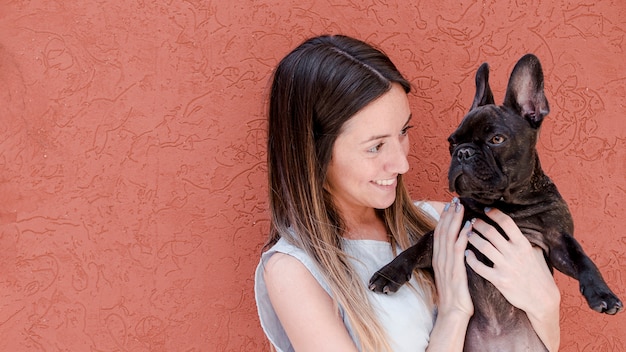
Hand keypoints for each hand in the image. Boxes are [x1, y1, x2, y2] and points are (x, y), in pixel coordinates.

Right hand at [432, 198, 472, 317]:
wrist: (453, 313)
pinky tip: (468, 226)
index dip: (444, 218)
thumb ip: (452, 260)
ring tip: (461, 207)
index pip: (439, 233)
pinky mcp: (455, 271)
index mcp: (439, 259)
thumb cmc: (456, 296)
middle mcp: (440, 259)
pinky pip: (458, 250)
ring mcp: (446, 265)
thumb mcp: (450, 274)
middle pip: (442, 231)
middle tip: (454, 200)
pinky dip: (463, 236)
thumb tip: (458, 248)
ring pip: (449, 237)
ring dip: (455, 220)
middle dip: (449, 214)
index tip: (449, 206)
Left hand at [464, 208, 559, 314]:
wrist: (542, 299)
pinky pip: (479, 267)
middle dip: (478, 224)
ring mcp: (506, 267)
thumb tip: (511, 226)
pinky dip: (470, 259)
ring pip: (483, 246)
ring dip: (472, 238)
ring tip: (467, 234)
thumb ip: (523, 240)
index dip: (495, 213)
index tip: (486, 209)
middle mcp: (514, 253)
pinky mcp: (499, 280)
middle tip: (472, 221)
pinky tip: (466, 254)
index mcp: (523, 244)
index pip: (507, 223)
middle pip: (491, 232)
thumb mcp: (535, 253)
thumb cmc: (538, 274)